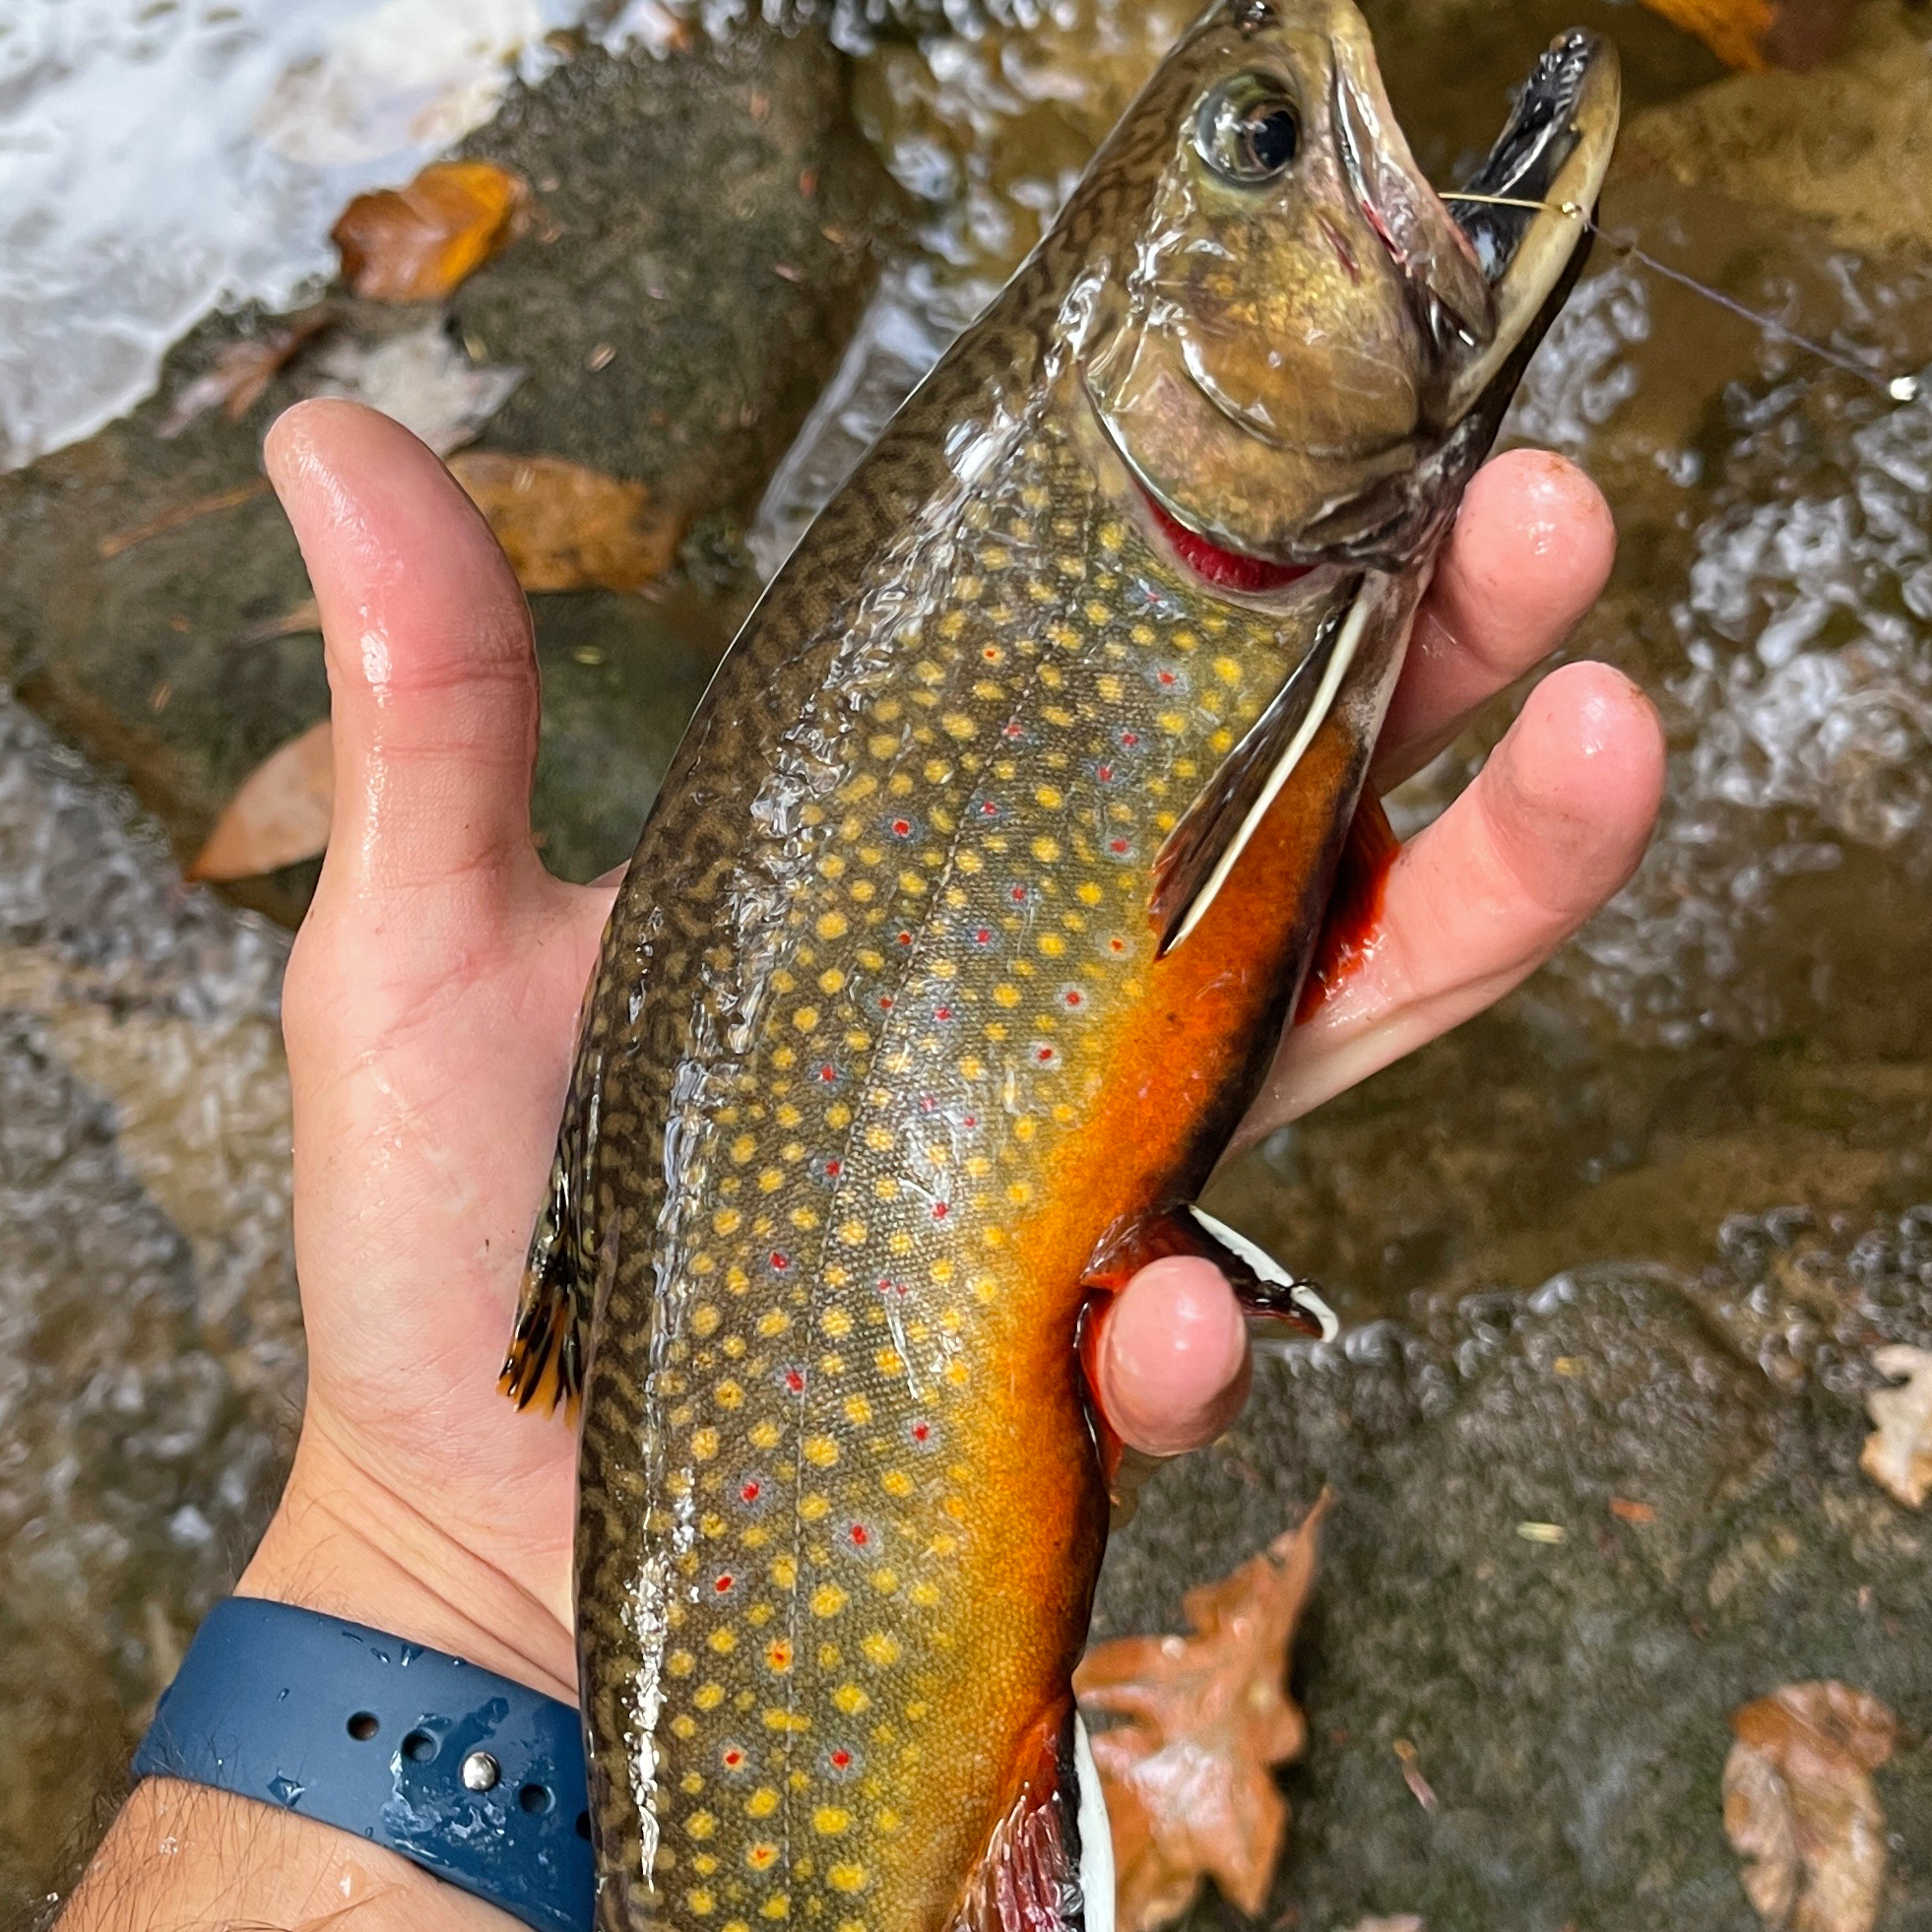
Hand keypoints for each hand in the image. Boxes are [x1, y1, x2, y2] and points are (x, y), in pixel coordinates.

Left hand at [239, 405, 1661, 1689]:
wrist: (460, 1545)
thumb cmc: (452, 1243)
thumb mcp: (416, 948)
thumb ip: (432, 712)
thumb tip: (323, 429)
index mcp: (937, 856)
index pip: (1133, 660)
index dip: (1267, 530)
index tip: (1366, 385)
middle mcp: (1062, 991)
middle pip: (1322, 790)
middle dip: (1465, 647)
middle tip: (1552, 507)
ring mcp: (1097, 1176)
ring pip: (1358, 1013)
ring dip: (1496, 888)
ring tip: (1608, 747)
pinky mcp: (1071, 1377)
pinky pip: (1185, 1342)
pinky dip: (1186, 1334)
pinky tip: (1145, 1321)